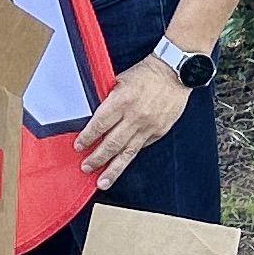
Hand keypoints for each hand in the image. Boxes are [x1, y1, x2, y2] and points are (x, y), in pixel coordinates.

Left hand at [78, 56, 191, 183]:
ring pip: (128, 153)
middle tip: (86, 168)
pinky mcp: (159, 131)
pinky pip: (142, 147)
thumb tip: (95, 116)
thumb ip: (108, 99)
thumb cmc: (146, 73)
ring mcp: (148, 126)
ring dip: (113, 169)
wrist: (174, 72)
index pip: (100, 125)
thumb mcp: (120, 80)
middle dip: (97, 159)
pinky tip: (123, 162)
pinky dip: (130, 155)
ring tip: (103, 182)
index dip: (88, 138)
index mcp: (122, 101)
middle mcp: (135, 116)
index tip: (79, 147)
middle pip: (112, 144)